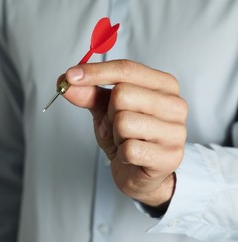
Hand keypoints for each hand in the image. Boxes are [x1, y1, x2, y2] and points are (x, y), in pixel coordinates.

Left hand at [61, 59, 187, 207]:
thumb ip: (88, 93)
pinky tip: (131, 156)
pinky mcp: (170, 157)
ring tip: (125, 140)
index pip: (126, 69)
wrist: (139, 173)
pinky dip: (121, 154)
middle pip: (122, 94)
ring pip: (123, 122)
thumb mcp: (105, 109)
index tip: (70, 76)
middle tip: (116, 126)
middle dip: (109, 113)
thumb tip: (65, 80)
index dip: (95, 72)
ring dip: (114, 135)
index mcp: (163, 84)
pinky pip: (129, 149)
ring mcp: (176, 131)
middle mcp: (175, 104)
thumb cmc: (127, 135)